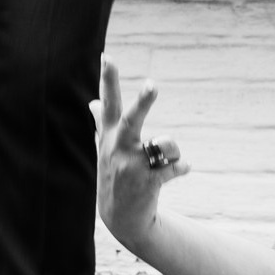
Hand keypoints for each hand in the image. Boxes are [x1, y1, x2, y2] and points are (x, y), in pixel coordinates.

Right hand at [94, 58, 185, 243]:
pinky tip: (181, 170)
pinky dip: (182, 167)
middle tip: (152, 85)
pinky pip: (176, 166)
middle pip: (132, 119)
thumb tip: (92, 102)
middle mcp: (119, 148)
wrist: (121, 217)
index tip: (108, 57)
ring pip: (166, 143)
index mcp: (110, 136)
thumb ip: (100, 123)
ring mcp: (133, 166)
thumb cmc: (114, 175)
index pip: (108, 102)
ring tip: (165, 160)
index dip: (108, 79)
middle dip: (144, 102)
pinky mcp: (148, 182)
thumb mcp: (104, 149)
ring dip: (173, 150)